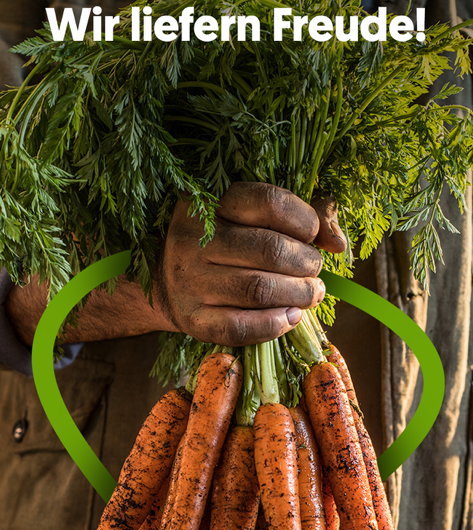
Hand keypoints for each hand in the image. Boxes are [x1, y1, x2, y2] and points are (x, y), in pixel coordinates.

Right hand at [161, 182, 345, 345]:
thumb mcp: (249, 218)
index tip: (314, 235)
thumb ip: (300, 217)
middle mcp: (192, 239)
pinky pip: (242, 327)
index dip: (305, 220)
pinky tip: (291, 317)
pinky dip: (276, 324)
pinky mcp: (192, 320)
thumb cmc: (222, 244)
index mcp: (208, 203)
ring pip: (260, 289)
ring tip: (311, 293)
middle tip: (315, 271)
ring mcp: (189, 282)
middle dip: (307, 263)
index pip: (269, 202)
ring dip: (299, 294)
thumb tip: (338, 243)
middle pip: (270, 250)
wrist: (163, 281)